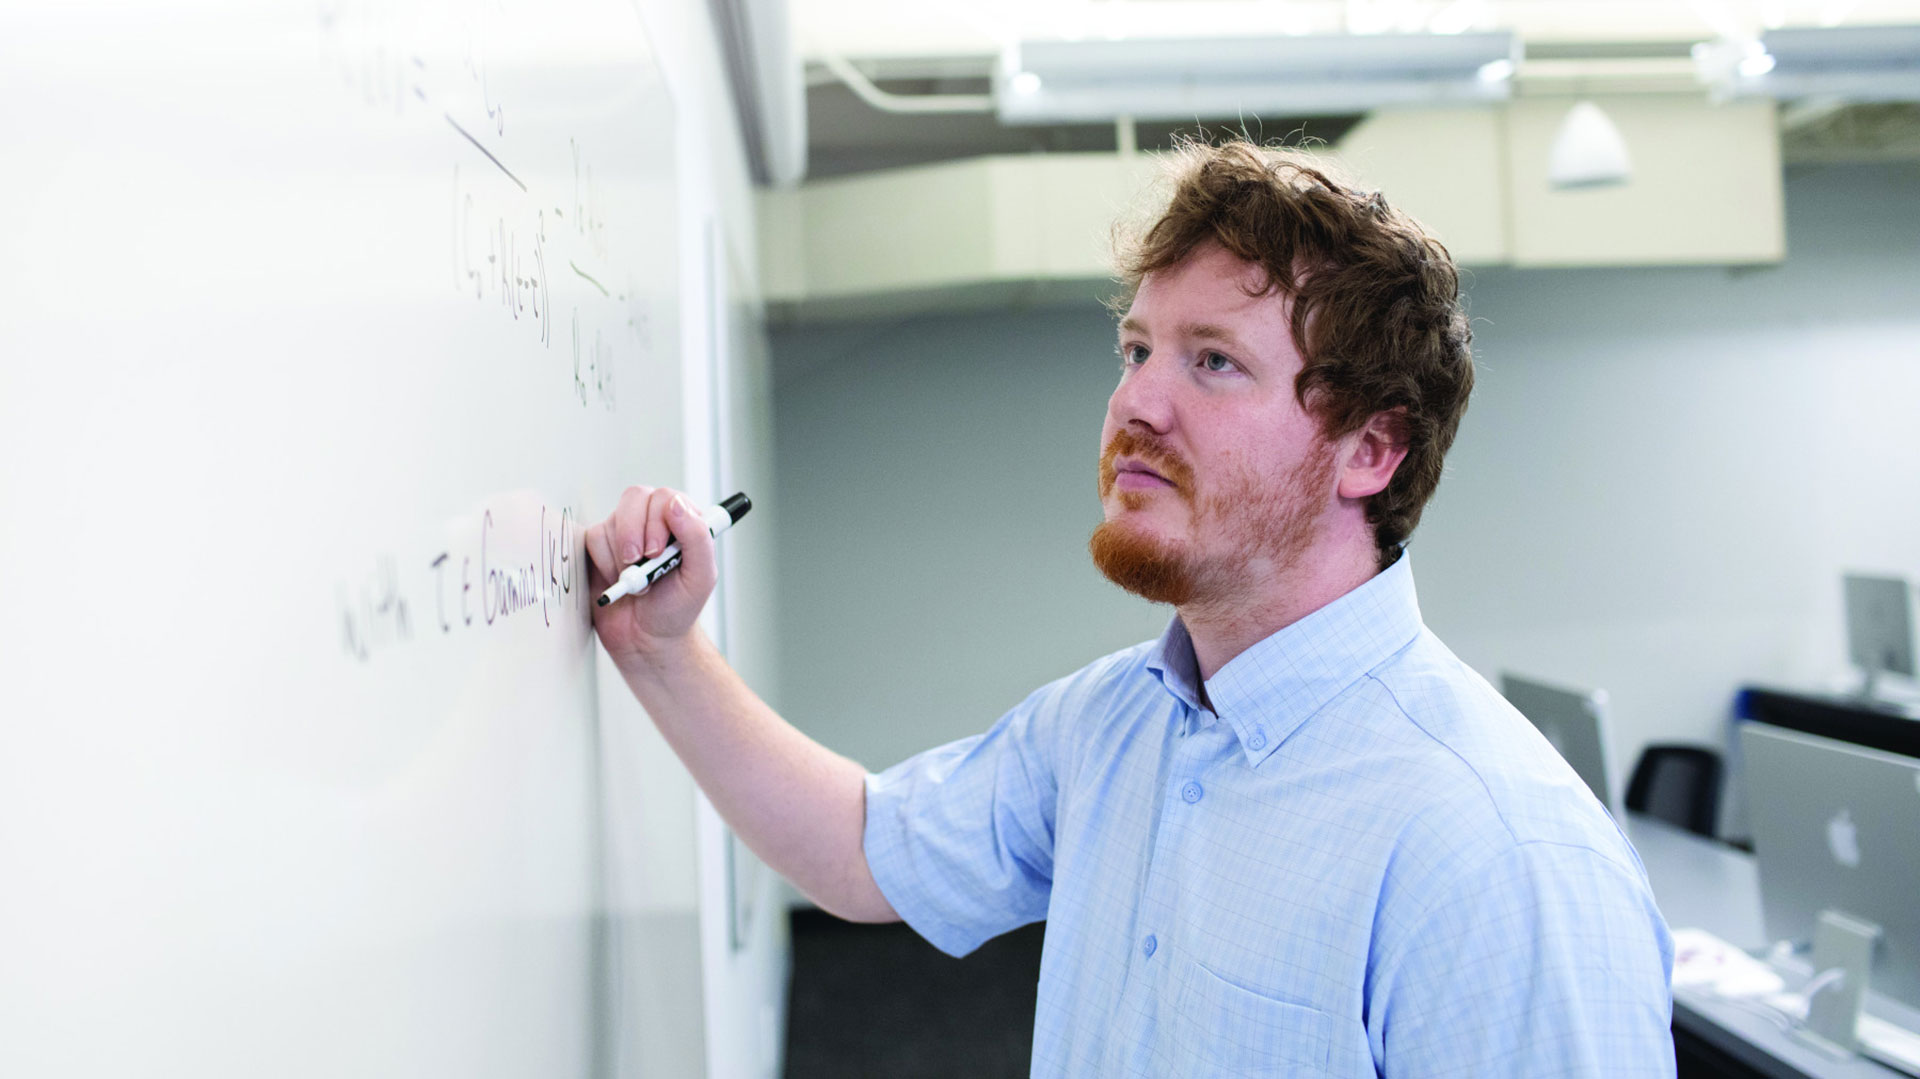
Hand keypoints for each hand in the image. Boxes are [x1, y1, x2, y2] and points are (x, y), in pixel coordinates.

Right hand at [584, 485, 717, 662]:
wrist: (646, 639)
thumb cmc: (677, 608)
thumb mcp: (700, 578)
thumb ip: (697, 538)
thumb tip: (675, 505)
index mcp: (683, 522)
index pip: (667, 497)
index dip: (657, 521)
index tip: (657, 553)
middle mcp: (653, 520)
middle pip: (636, 497)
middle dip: (633, 533)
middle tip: (638, 563)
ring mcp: (626, 531)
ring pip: (614, 519)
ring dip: (620, 556)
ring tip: (636, 582)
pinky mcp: (601, 546)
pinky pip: (593, 538)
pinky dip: (604, 563)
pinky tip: (617, 580)